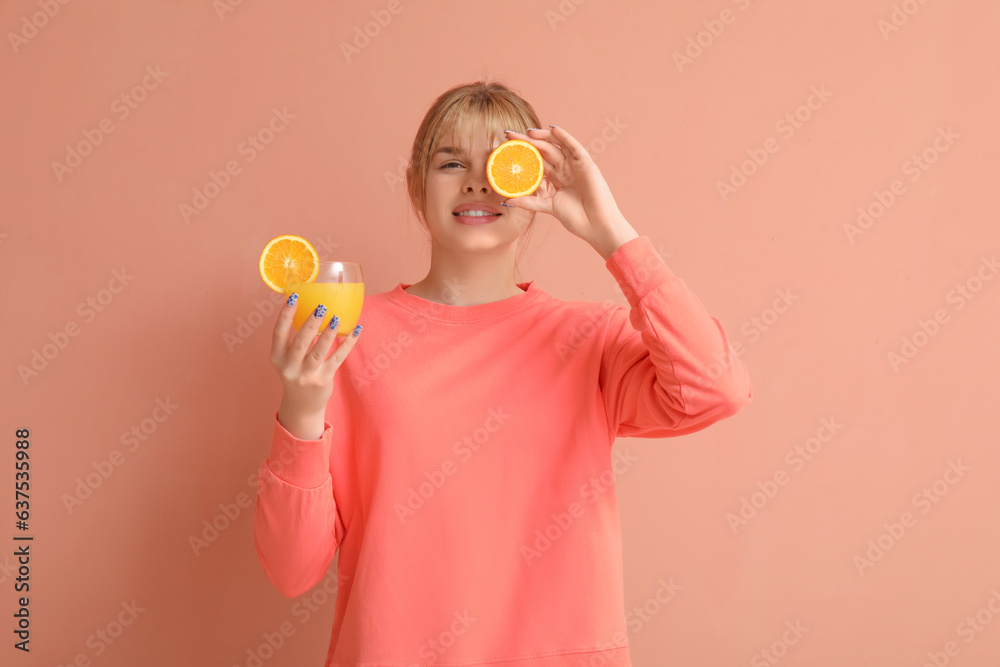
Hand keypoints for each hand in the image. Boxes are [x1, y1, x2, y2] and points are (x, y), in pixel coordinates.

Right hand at [270, 297, 360, 418]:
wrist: (301, 405)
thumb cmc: (296, 372)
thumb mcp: (288, 358)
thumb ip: (295, 339)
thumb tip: (311, 308)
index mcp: (277, 357)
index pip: (278, 333)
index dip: (285, 314)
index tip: (294, 297)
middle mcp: (289, 367)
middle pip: (300, 342)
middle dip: (311, 324)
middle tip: (321, 307)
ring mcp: (306, 375)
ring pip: (319, 351)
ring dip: (329, 333)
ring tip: (336, 317)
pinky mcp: (323, 379)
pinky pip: (337, 358)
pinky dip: (348, 344)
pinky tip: (356, 331)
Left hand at [502, 126, 629, 247]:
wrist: (597, 226)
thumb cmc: (577, 219)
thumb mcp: (548, 207)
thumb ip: (529, 202)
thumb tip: (507, 201)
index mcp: (556, 178)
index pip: (537, 161)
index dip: (523, 153)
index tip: (506, 147)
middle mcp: (565, 169)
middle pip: (544, 150)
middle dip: (527, 142)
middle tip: (509, 134)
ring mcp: (576, 165)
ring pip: (557, 146)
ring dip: (543, 137)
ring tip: (527, 131)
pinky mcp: (586, 164)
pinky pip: (574, 147)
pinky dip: (564, 137)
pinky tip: (553, 129)